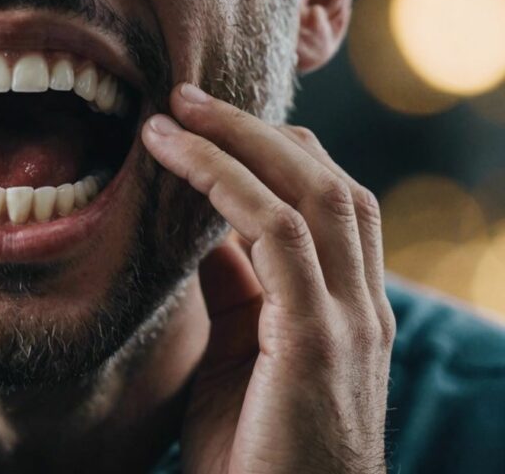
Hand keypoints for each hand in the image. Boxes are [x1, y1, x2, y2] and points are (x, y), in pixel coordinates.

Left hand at [142, 85, 394, 472]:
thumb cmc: (252, 451)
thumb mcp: (238, 354)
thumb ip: (235, 292)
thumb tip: (206, 237)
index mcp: (344, 305)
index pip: (326, 202)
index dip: (268, 152)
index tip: (202, 123)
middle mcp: (359, 303)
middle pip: (328, 181)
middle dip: (257, 129)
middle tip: (187, 96)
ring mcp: (348, 319)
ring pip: (314, 193)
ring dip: (240, 140)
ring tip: (176, 112)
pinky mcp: (320, 339)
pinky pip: (279, 235)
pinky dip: (229, 185)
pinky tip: (182, 159)